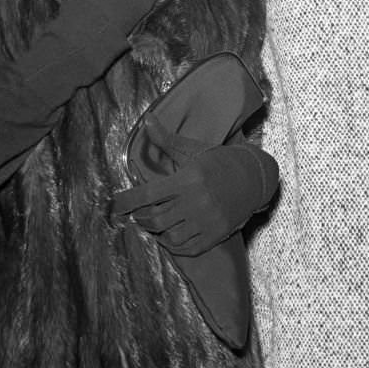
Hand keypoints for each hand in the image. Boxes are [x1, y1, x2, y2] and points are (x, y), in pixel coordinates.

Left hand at [114, 113, 278, 255]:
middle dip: (140, 217)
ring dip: (155, 232)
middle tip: (135, 213)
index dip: (128, 201)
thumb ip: (166, 139)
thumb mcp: (193, 149)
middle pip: (156, 218)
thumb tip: (147, 119)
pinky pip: (186, 248)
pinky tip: (168, 235)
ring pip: (169, 236)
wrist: (254, 178)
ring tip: (151, 223)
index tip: (115, 205)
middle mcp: (197, 201)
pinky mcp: (215, 234)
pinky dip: (172, 245)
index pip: (149, 194)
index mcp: (189, 178)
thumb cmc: (219, 160)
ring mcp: (207, 221)